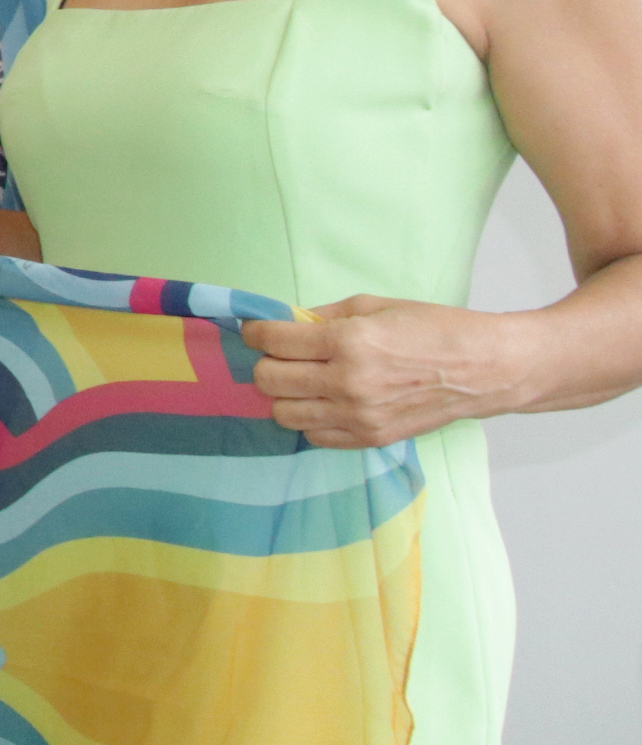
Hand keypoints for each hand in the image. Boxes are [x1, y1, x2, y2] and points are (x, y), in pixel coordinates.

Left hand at [242, 295, 511, 447]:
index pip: (273, 342)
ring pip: (284, 414)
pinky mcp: (373, 438)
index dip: (256, 333)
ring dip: (285, 394)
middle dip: (268, 363)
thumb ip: (323, 316)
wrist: (487, 368)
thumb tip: (282, 323)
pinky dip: (311, 418)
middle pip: (269, 381)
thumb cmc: (435, 328)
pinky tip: (326, 401)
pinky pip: (315, 436)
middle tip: (283, 354)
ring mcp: (360, 417)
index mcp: (349, 343)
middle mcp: (349, 384)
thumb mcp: (375, 306)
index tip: (257, 330)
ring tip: (304, 379)